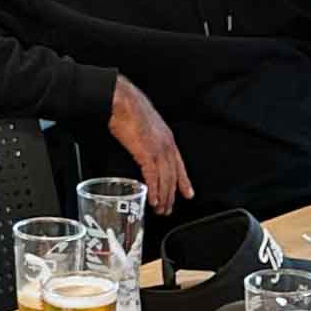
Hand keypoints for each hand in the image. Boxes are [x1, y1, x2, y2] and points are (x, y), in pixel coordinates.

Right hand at [106, 78, 191, 210]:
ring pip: (166, 179)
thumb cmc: (129, 110)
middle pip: (173, 176)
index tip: (188, 193)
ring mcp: (158, 149)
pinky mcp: (147, 153)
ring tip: (161, 210)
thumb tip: (140, 148)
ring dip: (164, 197)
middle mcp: (166, 145)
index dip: (184, 181)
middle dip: (172, 195)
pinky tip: (153, 200)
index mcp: (167, 138)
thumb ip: (146, 140)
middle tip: (168, 210)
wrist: (123, 101)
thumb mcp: (144, 126)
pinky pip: (153, 177)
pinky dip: (154, 191)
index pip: (179, 164)